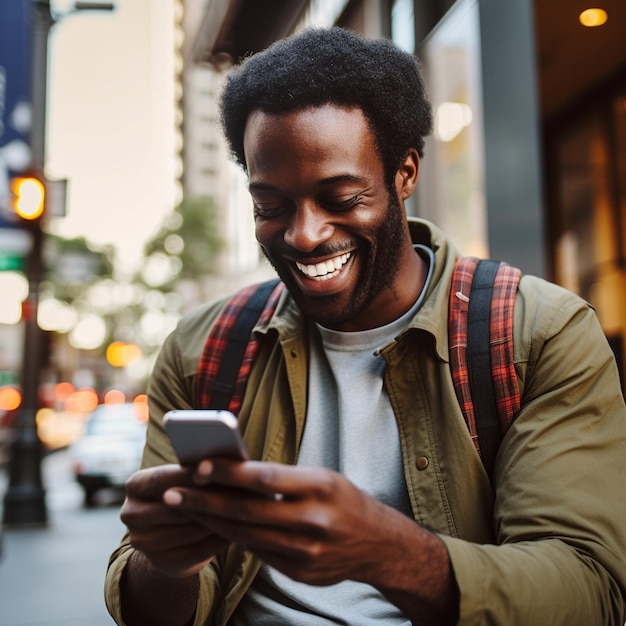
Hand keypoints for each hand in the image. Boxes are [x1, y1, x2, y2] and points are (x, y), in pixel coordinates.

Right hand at [121, 464, 230, 577]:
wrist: (175, 531)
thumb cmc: (186, 490)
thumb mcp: (184, 477)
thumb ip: (194, 470)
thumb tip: (217, 463)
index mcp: (135, 485)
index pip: (159, 479)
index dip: (186, 476)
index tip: (212, 470)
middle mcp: (131, 514)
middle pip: (172, 508)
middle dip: (203, 501)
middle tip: (233, 493)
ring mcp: (141, 542)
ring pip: (186, 531)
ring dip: (213, 523)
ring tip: (237, 512)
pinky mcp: (159, 563)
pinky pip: (194, 552)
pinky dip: (215, 542)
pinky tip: (233, 532)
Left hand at [162, 460, 408, 587]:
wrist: (377, 545)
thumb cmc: (343, 500)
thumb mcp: (321, 477)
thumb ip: (281, 479)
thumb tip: (232, 474)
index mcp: (320, 486)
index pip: (264, 477)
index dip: (227, 472)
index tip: (197, 466)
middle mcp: (313, 520)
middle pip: (246, 510)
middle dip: (204, 501)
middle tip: (172, 492)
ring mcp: (306, 551)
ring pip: (245, 534)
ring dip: (211, 521)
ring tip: (185, 508)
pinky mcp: (299, 572)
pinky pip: (257, 552)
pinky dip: (232, 538)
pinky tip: (214, 526)